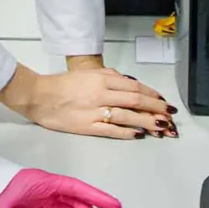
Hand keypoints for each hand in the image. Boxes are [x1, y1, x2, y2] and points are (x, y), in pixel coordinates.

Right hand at [0, 64, 177, 138]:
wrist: (39, 96)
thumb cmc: (63, 84)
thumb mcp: (88, 73)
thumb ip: (109, 76)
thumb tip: (130, 83)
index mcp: (102, 79)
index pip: (134, 87)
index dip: (152, 94)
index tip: (163, 100)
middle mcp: (101, 94)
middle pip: (136, 101)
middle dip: (156, 108)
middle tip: (169, 115)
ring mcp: (95, 111)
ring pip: (127, 116)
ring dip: (147, 121)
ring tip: (161, 127)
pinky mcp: (87, 126)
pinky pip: (112, 130)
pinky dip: (127, 132)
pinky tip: (138, 134)